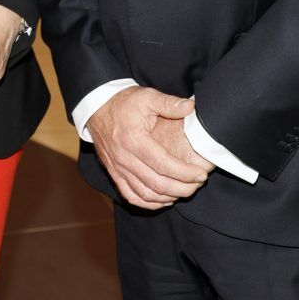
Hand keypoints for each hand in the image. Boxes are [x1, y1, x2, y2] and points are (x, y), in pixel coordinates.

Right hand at [87, 87, 209, 209]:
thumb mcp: (147, 96)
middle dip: (182, 188)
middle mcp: (124, 158)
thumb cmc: (124, 102)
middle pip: (157, 184)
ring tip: (186, 191)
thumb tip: (191, 107)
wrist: (97, 107)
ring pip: (146, 194)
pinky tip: (164, 200)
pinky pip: (131, 196)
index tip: (201, 175)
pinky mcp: (113, 173)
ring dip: (168, 197)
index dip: (185, 173)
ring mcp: (117, 168)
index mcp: (134, 140)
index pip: (164, 165)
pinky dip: (149, 203)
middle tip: (198, 185)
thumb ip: (169, 103)